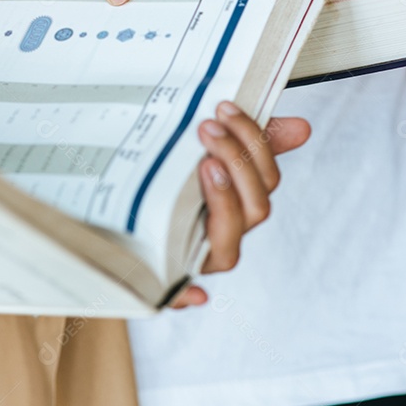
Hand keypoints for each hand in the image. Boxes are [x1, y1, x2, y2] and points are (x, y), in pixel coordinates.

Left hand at [170, 101, 310, 307]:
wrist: (104, 215)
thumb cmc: (162, 184)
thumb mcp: (202, 155)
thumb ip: (250, 141)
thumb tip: (301, 128)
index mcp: (237, 208)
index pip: (266, 183)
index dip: (254, 145)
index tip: (225, 109)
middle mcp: (222, 237)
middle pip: (254, 211)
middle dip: (237, 162)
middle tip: (206, 128)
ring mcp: (196, 261)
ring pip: (228, 248)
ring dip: (224, 204)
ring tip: (204, 166)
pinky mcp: (163, 279)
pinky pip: (177, 296)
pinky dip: (188, 297)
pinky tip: (194, 294)